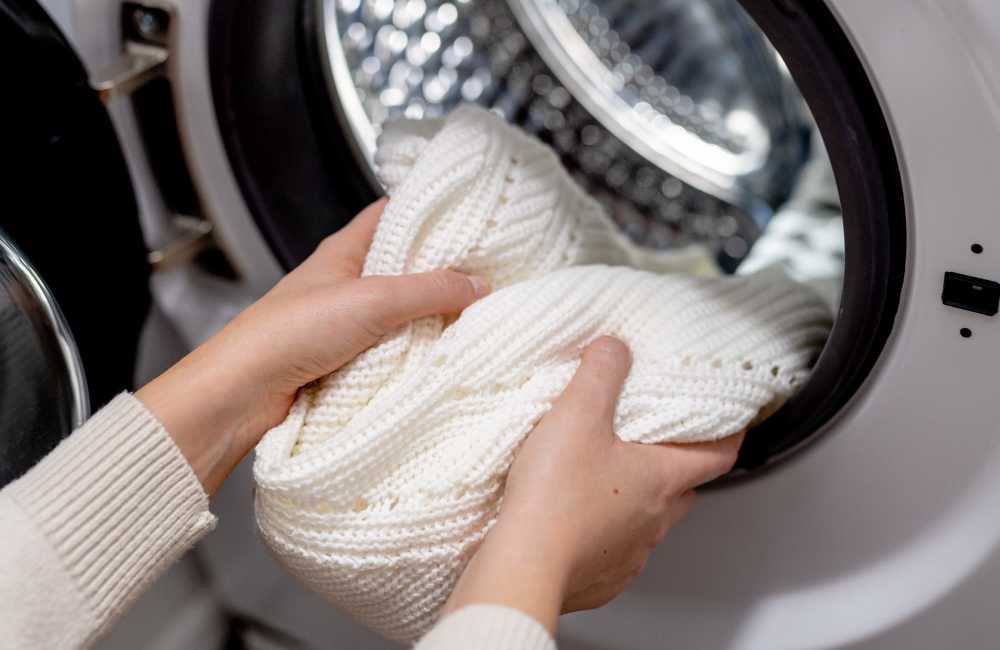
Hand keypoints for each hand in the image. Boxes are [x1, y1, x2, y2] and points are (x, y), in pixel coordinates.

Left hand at [137, 199, 488, 494]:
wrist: (245, 392)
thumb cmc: (290, 332)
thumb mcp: (372, 300)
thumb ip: (429, 290)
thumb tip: (478, 285)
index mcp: (344, 251)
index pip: (392, 214)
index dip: (428, 210)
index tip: (470, 215)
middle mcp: (346, 282)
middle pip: (404, 267)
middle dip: (442, 270)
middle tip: (486, 272)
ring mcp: (346, 322)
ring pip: (401, 312)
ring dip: (431, 317)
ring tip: (476, 314)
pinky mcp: (347, 360)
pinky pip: (392, 350)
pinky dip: (416, 352)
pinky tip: (443, 355)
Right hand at [441, 337, 742, 632]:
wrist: (523, 565)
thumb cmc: (555, 497)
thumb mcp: (577, 414)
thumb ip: (600, 373)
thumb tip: (614, 350)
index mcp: (661, 480)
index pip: (719, 456)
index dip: (730, 434)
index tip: (731, 422)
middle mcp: (654, 521)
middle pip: (682, 488)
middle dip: (672, 464)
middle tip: (651, 441)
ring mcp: (629, 555)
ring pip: (648, 521)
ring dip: (634, 499)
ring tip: (601, 476)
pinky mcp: (601, 578)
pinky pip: (614, 551)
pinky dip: (603, 532)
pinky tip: (574, 517)